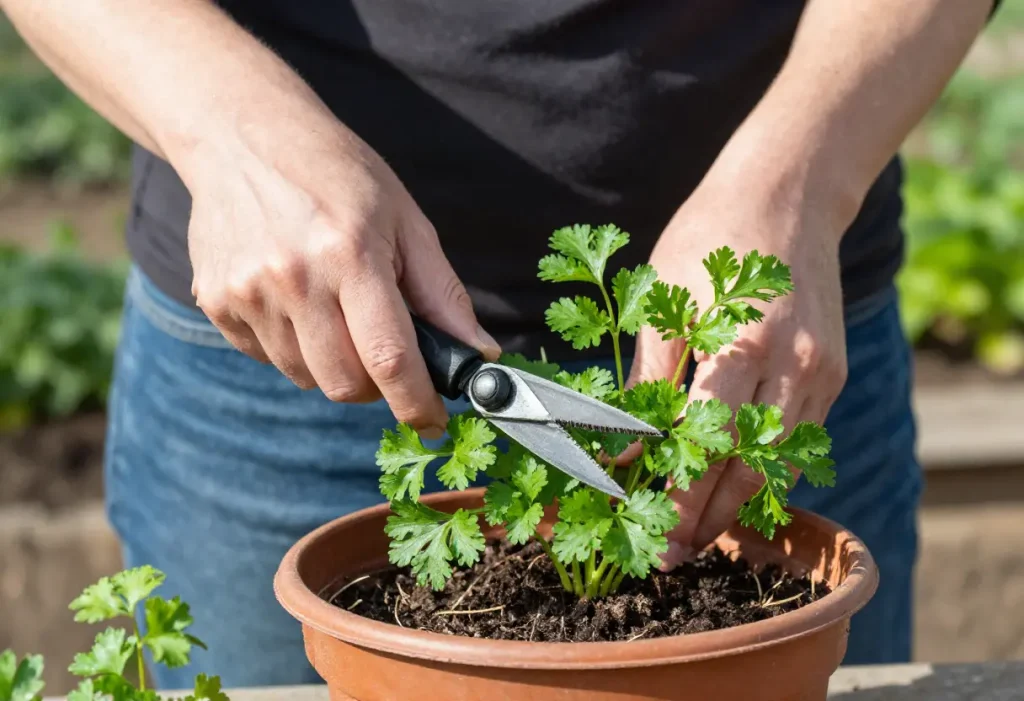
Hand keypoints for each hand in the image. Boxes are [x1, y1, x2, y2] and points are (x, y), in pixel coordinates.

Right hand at [183, 105, 499, 437]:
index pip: (389, 358)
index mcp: (349, 254)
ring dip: (334, 365)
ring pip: (306, 378)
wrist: (243, 136)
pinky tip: (298, 300)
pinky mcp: (216, 303)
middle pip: (345, 384)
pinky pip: (269, 359)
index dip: (416, 403)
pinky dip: (295, 348)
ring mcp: (247, 293)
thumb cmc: (338, 173)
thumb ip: (442, 294)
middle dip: (376, 387)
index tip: (432, 421)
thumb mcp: (406, 220)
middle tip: (386, 354)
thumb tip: (479, 354)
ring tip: (337, 310)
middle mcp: (292, 279)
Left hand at [627, 177, 847, 567]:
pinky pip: (800, 435)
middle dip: (709, 516)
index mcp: (739, 343)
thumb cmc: (710, 237)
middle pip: (748, 464)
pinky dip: (768, 467)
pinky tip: (737, 487)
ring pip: (779, 459)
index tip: (652, 532)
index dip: (678, 494)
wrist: (788, 192)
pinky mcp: (834, 370)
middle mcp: (790, 364)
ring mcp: (820, 369)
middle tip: (675, 554)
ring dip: (740, 502)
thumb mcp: (663, 296)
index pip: (704, 442)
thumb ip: (650, 378)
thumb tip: (623, 443)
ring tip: (702, 534)